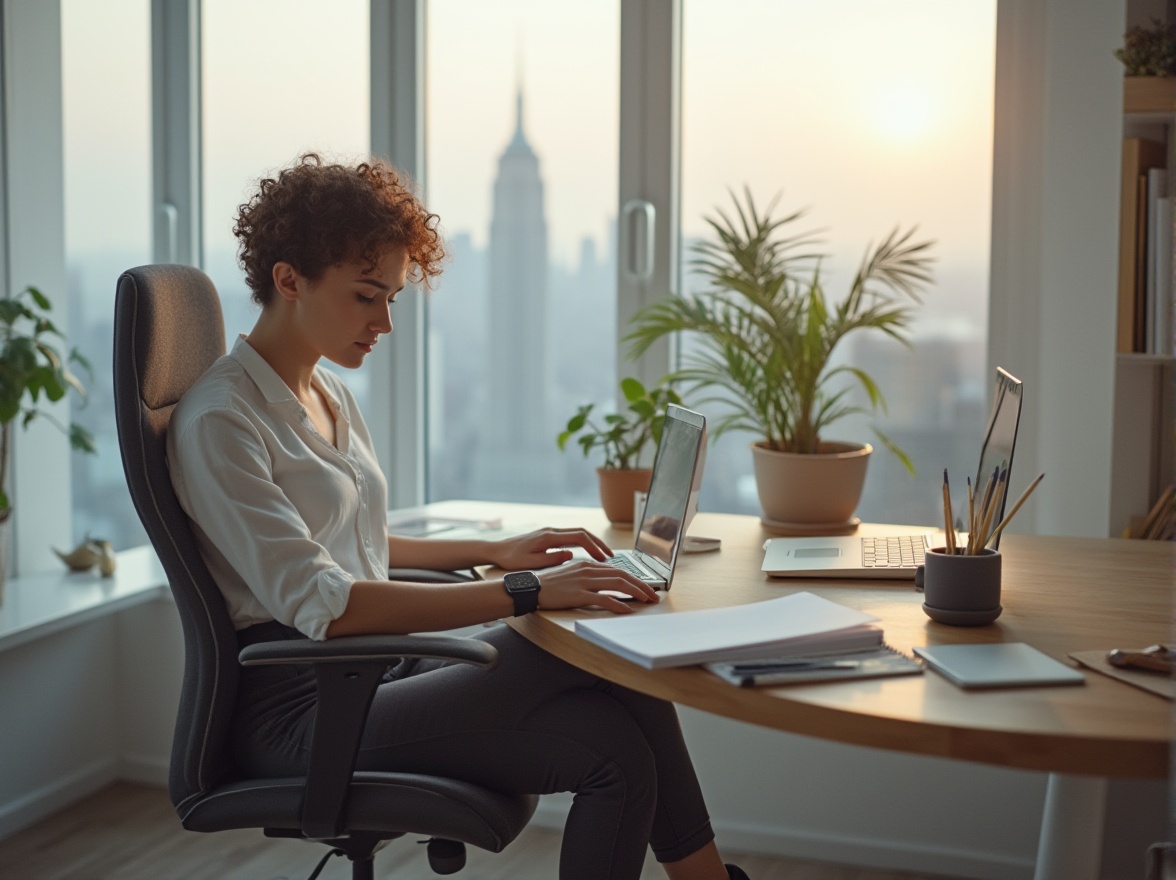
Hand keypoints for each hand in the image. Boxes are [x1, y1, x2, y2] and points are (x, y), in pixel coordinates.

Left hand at [488, 527, 613, 570]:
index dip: (594, 547)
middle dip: (598, 543)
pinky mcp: (549, 536)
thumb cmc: (511, 559)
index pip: (579, 538)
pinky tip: (588, 554)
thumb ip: (552, 559)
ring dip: (592, 543)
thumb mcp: (531, 563)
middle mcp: (552, 531)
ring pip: (578, 533)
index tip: (603, 559)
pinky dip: (583, 544)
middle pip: (582, 532)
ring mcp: (550, 532)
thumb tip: (571, 554)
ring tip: (603, 556)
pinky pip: (571, 537)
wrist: (497, 550)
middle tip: (611, 556)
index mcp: (549, 537)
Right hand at [532, 560, 659, 613]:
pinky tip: (627, 610)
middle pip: (623, 576)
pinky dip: (619, 604)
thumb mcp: (573, 576)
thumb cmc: (551, 585)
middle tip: (654, 596)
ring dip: (636, 593)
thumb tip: (607, 586)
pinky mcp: (578, 594)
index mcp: (588, 565)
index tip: (646, 588)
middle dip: (642, 585)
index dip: (636, 579)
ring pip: (618, 584)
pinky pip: (604, 599)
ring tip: (647, 601)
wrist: (532, 588)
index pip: (619, 570)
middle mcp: (589, 570)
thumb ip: (590, 578)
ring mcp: (584, 581)